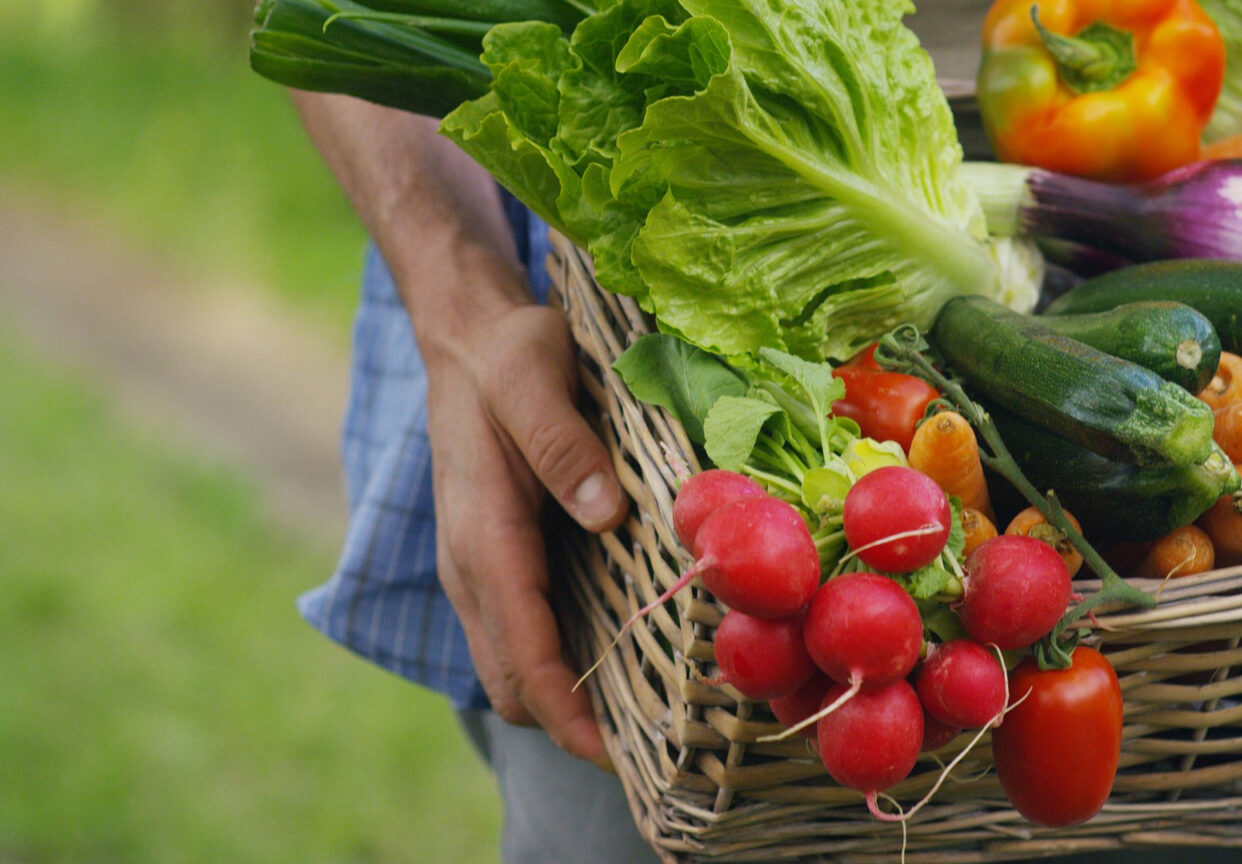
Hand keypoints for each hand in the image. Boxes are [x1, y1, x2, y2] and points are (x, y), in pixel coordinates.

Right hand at [285, 91, 626, 761]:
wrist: (467, 332)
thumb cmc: (506, 352)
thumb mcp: (535, 378)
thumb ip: (565, 447)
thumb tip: (607, 515)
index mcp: (482, 534)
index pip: (521, 650)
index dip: (566, 711)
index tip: (616, 755)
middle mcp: (471, 565)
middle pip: (511, 680)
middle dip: (569, 723)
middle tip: (653, 743)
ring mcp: (477, 566)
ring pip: (511, 665)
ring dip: (563, 698)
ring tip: (643, 714)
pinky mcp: (494, 557)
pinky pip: (519, 634)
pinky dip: (557, 664)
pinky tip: (616, 656)